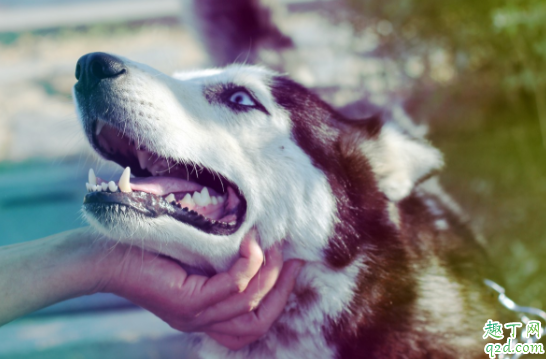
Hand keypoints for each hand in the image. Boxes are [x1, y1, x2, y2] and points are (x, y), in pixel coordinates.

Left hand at [98, 230, 303, 349]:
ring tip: (273, 245)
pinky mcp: (184, 302)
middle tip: (293, 258)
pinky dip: (247, 267)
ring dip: (268, 274)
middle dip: (282, 291)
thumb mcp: (194, 256)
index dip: (280, 297)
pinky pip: (230, 289)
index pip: (253, 324)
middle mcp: (201, 322)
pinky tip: (251, 244)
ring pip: (248, 306)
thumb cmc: (149, 248)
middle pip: (258, 324)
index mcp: (206, 315)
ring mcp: (193, 315)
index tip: (294, 265)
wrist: (102, 255)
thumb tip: (259, 239)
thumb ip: (222, 259)